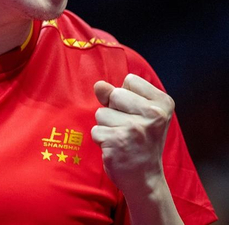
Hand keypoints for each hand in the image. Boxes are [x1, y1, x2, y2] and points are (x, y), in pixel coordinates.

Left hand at [91, 73, 174, 195]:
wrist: (144, 178)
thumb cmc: (139, 141)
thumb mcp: (136, 113)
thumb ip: (115, 96)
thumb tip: (98, 85)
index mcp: (162, 103)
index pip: (130, 80)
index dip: (126, 96)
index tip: (136, 114)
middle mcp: (153, 114)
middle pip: (114, 94)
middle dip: (114, 110)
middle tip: (128, 129)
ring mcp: (135, 128)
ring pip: (101, 113)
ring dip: (106, 126)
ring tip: (122, 139)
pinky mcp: (118, 141)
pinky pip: (96, 130)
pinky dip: (101, 139)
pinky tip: (116, 148)